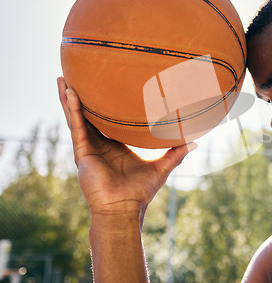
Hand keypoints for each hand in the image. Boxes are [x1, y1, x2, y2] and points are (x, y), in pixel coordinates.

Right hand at [57, 77, 195, 217]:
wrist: (124, 208)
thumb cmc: (140, 192)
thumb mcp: (161, 167)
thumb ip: (176, 153)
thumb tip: (196, 141)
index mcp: (115, 146)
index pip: (107, 121)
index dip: (104, 106)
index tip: (105, 88)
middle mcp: (99, 145)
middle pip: (87, 116)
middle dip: (80, 98)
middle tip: (75, 77)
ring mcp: (88, 148)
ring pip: (76, 118)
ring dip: (68, 99)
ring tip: (62, 79)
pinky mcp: (82, 153)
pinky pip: (76, 127)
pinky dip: (72, 110)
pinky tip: (70, 94)